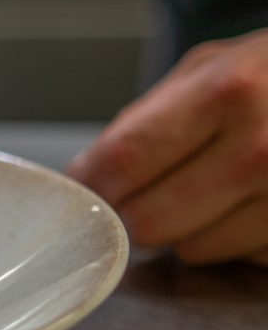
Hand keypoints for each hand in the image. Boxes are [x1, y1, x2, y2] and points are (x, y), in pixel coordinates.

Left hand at [68, 28, 267, 264]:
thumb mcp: (212, 68)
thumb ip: (145, 119)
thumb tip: (87, 174)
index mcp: (226, 92)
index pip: (124, 160)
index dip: (92, 185)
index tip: (80, 193)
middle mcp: (263, 148)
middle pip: (150, 220)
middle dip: (132, 215)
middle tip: (141, 196)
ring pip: (192, 251)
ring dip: (185, 230)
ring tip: (212, 191)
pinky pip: (241, 261)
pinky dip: (233, 242)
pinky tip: (250, 206)